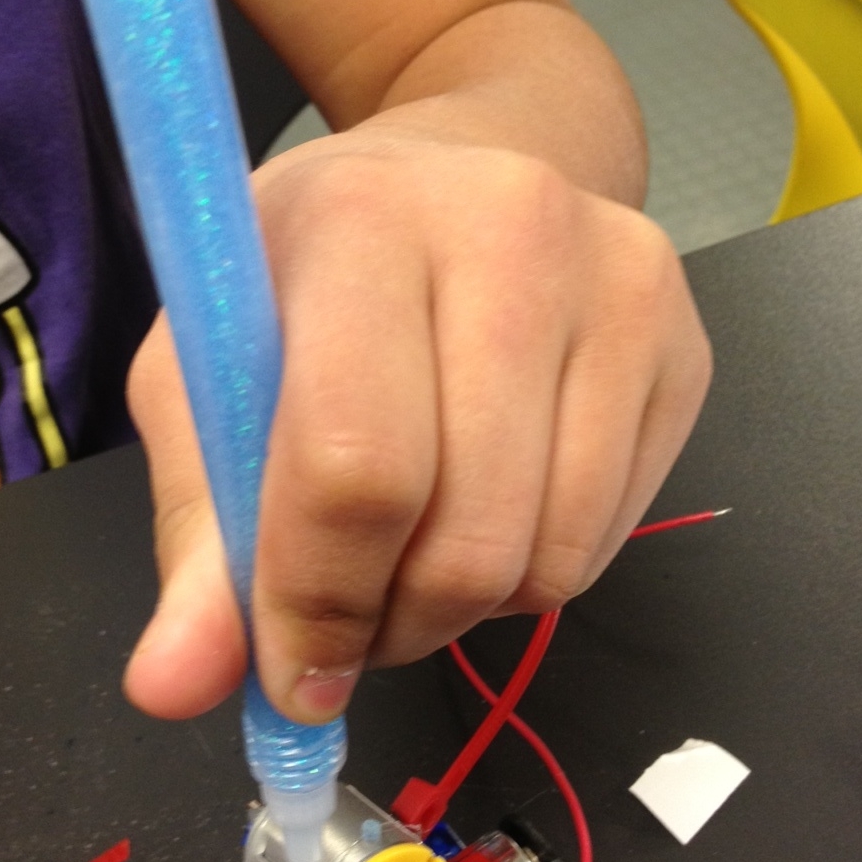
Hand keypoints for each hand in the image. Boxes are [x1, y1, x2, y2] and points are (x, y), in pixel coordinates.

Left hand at [122, 127, 710, 724]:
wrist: (462, 174)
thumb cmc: (311, 277)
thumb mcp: (208, 371)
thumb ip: (196, 528)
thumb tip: (172, 687)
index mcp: (365, 221)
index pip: (357, 464)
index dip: (317, 600)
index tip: (290, 673)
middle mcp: (516, 231)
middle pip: (468, 535)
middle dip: (393, 624)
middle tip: (351, 618)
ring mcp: (624, 286)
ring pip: (551, 558)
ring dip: (464, 610)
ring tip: (411, 553)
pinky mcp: (688, 345)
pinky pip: (610, 542)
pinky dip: (535, 570)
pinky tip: (490, 507)